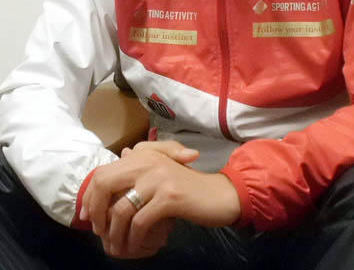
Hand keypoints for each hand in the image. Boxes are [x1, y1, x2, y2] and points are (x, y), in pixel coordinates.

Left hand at [81, 140, 240, 257]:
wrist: (219, 195)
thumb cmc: (188, 186)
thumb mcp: (163, 171)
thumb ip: (142, 162)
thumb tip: (123, 153)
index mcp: (144, 154)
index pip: (103, 172)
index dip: (90, 195)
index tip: (88, 216)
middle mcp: (148, 161)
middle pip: (104, 184)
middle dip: (96, 211)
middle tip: (98, 231)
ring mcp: (159, 178)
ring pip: (120, 209)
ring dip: (114, 233)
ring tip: (117, 245)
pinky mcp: (169, 197)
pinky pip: (139, 222)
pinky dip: (133, 239)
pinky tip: (136, 246)